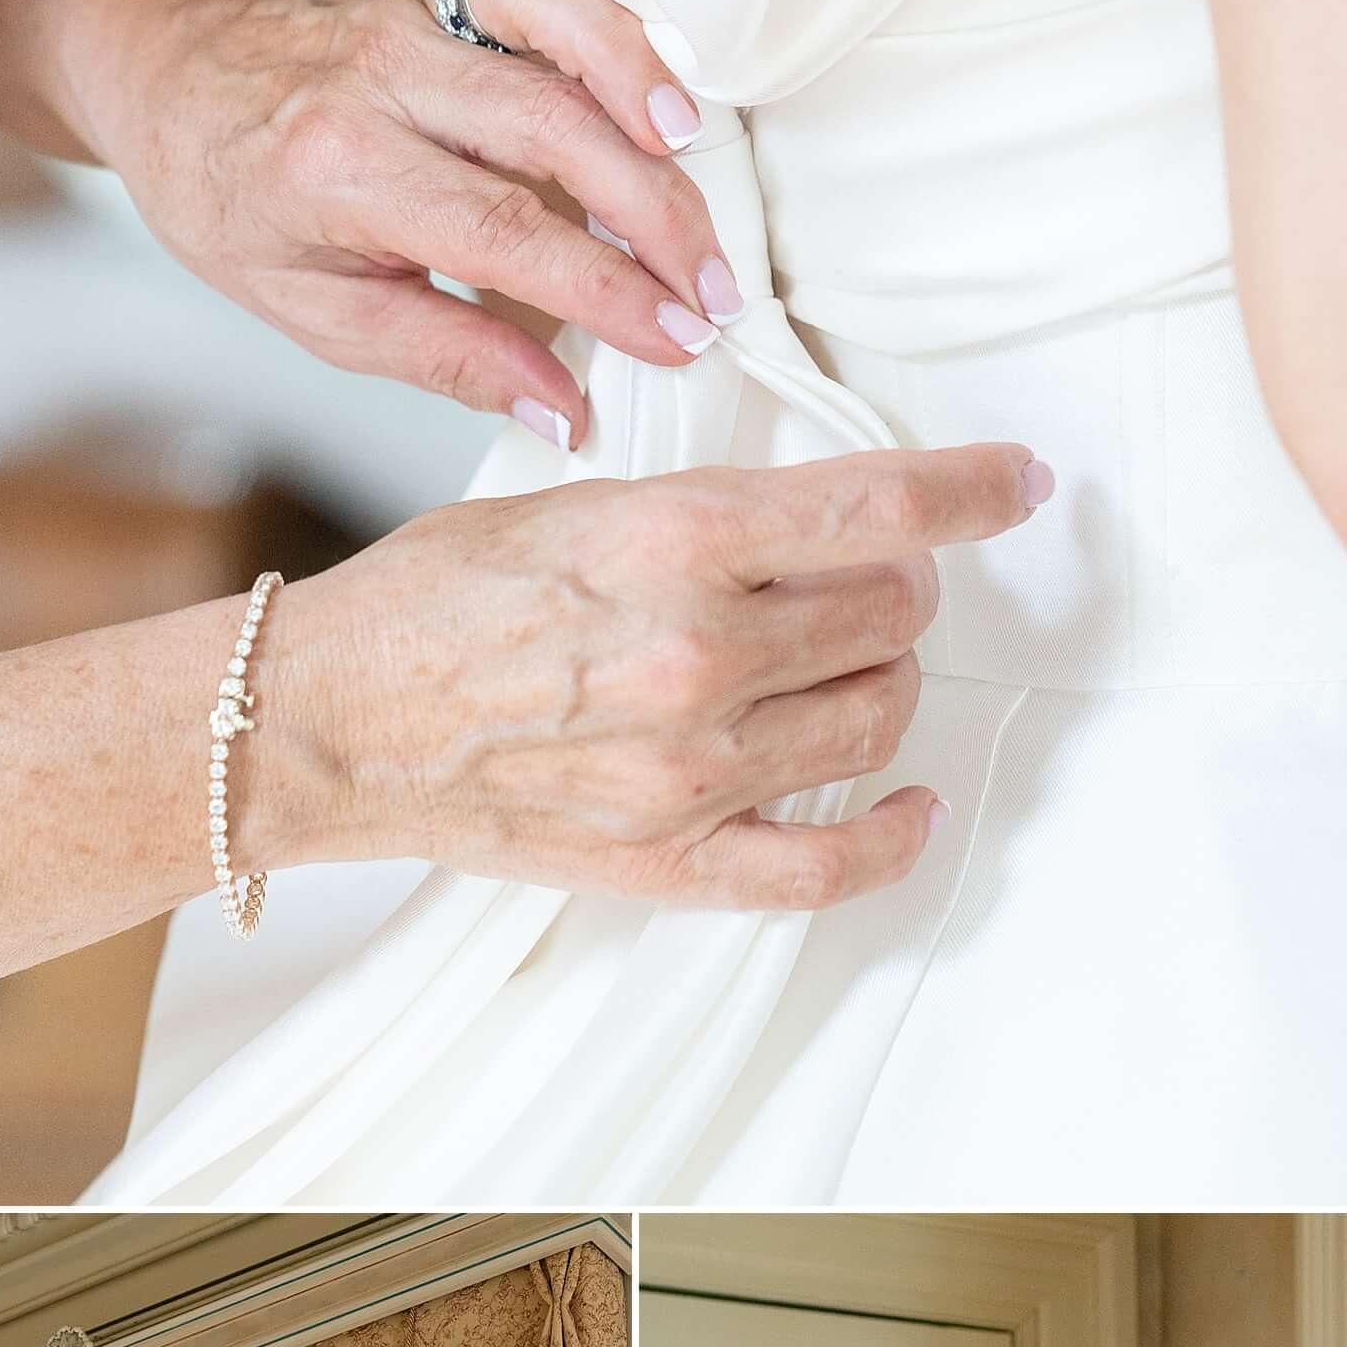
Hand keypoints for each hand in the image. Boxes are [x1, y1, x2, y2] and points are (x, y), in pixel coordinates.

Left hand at [134, 0, 745, 428]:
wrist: (170, 75)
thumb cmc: (233, 198)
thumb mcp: (315, 312)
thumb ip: (449, 357)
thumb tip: (565, 407)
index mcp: (341, 173)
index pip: (503, 233)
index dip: (605, 289)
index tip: (676, 334)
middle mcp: (381, 77)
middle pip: (547, 126)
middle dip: (652, 210)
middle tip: (714, 281)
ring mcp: (410, 11)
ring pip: (545, 10)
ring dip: (635, 70)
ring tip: (692, 144)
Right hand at [264, 441, 1048, 906]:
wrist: (328, 719)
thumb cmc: (432, 601)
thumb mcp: (572, 502)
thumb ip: (703, 512)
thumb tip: (821, 514)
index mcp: (676, 542)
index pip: (882, 508)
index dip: (976, 489)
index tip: (1018, 481)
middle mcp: (702, 655)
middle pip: (893, 612)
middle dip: (897, 585)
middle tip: (860, 578)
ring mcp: (694, 769)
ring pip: (877, 718)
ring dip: (884, 681)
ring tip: (845, 665)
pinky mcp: (673, 858)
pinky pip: (830, 866)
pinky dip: (894, 834)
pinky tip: (909, 804)